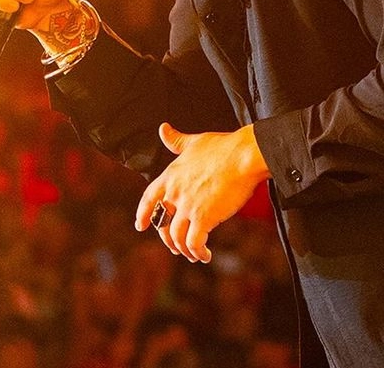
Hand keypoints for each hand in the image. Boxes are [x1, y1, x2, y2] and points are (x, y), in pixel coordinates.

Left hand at [135, 122, 270, 263]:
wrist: (243, 156)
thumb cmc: (223, 147)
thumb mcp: (193, 141)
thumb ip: (176, 140)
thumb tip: (163, 129)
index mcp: (170, 175)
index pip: (148, 198)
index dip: (143, 214)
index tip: (140, 226)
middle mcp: (174, 192)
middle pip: (162, 223)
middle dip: (167, 238)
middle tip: (175, 246)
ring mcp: (187, 205)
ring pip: (176, 236)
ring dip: (183, 249)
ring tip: (193, 254)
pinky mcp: (204, 217)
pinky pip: (194, 242)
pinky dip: (197, 252)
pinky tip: (204, 255)